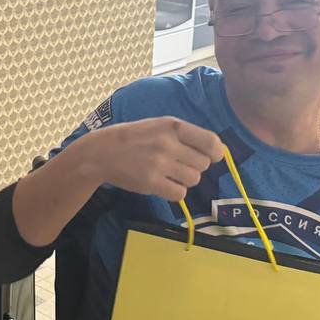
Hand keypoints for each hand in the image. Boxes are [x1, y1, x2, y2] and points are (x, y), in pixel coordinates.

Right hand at [85, 117, 223, 200]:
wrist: (101, 152)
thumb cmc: (133, 137)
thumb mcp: (158, 125)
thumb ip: (184, 135)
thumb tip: (217, 150)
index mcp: (172, 125)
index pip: (210, 141)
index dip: (216, 152)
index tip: (212, 157)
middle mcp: (168, 143)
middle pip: (203, 164)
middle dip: (195, 167)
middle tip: (179, 165)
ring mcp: (159, 164)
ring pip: (194, 179)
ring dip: (185, 180)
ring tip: (169, 174)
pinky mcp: (151, 183)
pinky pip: (180, 194)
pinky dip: (175, 192)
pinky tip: (163, 185)